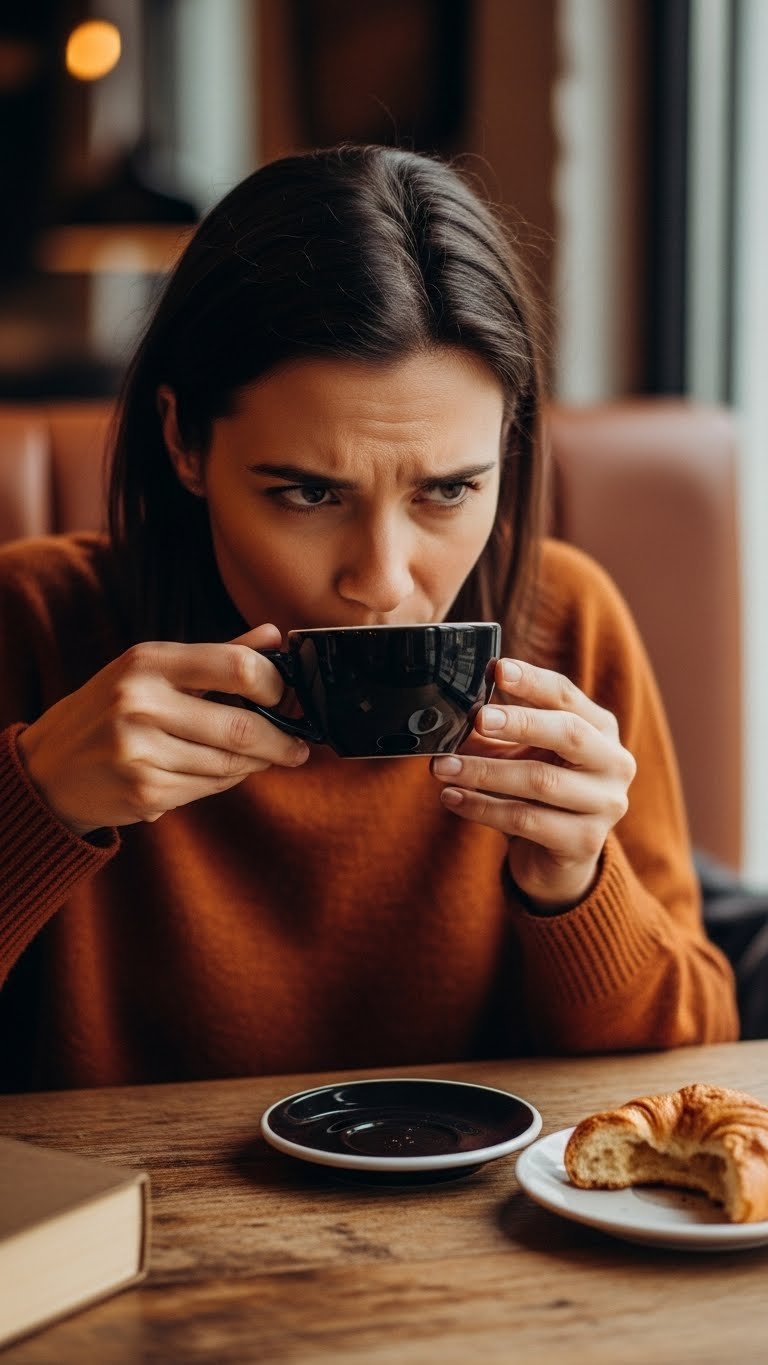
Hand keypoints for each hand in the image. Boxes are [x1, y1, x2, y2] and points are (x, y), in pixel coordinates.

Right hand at [17, 624, 308, 835]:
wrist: (49, 768)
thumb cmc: (109, 710)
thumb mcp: (152, 670)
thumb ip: (217, 654)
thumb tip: (275, 635)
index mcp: (147, 661)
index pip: (235, 665)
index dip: (276, 685)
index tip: (290, 698)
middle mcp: (139, 702)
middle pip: (240, 725)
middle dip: (280, 740)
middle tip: (298, 746)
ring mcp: (139, 750)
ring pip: (229, 764)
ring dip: (255, 764)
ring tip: (263, 758)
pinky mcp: (144, 791)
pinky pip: (208, 788)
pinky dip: (225, 782)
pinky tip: (223, 773)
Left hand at [430, 658, 636, 911]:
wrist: (559, 859)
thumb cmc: (539, 795)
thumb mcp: (523, 753)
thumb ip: (499, 729)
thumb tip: (453, 708)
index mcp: (600, 730)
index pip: (567, 695)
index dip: (532, 681)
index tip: (497, 669)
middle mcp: (614, 763)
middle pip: (567, 733)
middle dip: (519, 722)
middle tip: (476, 718)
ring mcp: (605, 805)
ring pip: (540, 780)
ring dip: (484, 771)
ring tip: (442, 766)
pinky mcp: (584, 842)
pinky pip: (526, 820)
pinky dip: (482, 807)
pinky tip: (452, 798)